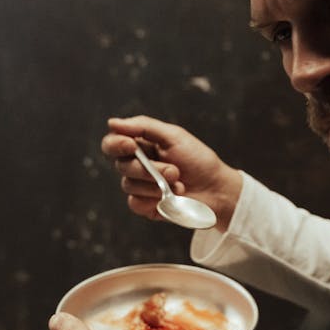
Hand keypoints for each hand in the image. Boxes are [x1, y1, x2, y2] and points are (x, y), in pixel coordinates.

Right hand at [101, 115, 242, 229]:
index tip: (130, 145)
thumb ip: (143, 127)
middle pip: (120, 165)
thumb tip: (112, 123)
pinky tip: (172, 197)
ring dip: (156, 184)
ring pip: (128, 185)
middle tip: (174, 171)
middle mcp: (137, 165)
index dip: (115, 144)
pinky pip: (135, 203)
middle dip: (148, 169)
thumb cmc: (198, 159)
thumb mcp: (174, 136)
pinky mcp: (146, 205)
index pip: (112, 143)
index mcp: (141, 145)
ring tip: (179, 184)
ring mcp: (140, 186)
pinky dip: (154, 200)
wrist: (217, 189)